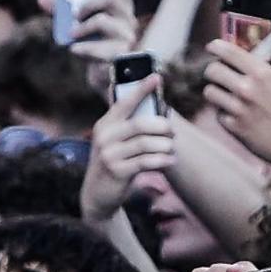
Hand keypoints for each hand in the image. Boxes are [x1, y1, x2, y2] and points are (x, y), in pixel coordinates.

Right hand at [79, 78, 172, 222]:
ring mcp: (109, 155)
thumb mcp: (114, 142)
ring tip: (171, 149)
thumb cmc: (114, 163)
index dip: (141, 89)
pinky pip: (147, 162)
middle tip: (172, 132)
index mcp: (105, 124)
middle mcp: (104, 137)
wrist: (98, 195)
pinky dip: (163, 161)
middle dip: (163, 127)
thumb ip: (128, 125)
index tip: (156, 76)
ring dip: (165, 146)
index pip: (124, 102)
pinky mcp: (117, 171)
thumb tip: (153, 104)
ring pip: (147, 144)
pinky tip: (170, 161)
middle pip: (141, 124)